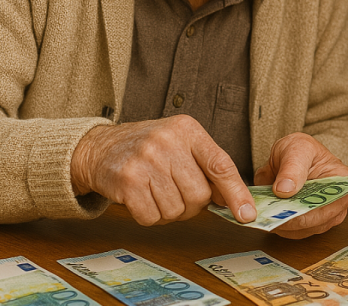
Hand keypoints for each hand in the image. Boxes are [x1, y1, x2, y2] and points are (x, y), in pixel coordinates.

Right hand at [71, 115, 255, 226]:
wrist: (100, 148)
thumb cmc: (148, 148)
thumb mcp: (181, 144)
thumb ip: (208, 167)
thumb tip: (234, 201)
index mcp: (188, 130)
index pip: (220, 164)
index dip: (236, 192)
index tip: (246, 213)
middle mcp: (167, 141)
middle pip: (199, 195)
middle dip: (192, 205)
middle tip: (177, 194)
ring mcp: (146, 160)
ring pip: (176, 210)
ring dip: (169, 211)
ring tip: (157, 192)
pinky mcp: (127, 181)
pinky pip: (151, 217)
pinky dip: (149, 215)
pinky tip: (142, 198)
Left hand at [253, 133, 347, 238]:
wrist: (293, 155)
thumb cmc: (302, 150)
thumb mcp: (297, 149)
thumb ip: (292, 167)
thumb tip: (284, 190)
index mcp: (345, 183)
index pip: (327, 204)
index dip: (305, 209)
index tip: (282, 208)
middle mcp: (339, 205)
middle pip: (314, 222)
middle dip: (289, 219)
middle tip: (267, 214)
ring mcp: (325, 218)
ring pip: (302, 231)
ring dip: (282, 225)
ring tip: (264, 214)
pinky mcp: (309, 225)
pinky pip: (293, 232)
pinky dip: (278, 226)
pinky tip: (267, 216)